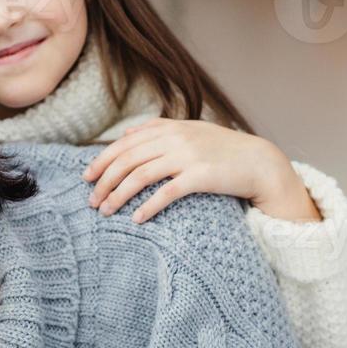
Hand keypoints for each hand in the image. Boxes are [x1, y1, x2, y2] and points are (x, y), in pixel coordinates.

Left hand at [82, 119, 320, 222]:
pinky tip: (136, 219)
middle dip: (104, 181)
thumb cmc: (222, 150)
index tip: (86, 177)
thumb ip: (159, 129)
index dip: (102, 160)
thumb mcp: (190, 131)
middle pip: (127, 160)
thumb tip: (127, 132)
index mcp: (169, 128)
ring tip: (106, 212)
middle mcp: (175, 139)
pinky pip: (166, 193)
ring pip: (140, 176)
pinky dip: (148, 206)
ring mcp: (188, 156)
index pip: (125, 143)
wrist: (260, 162)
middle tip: (92, 201)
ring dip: (118, 195)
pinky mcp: (201, 176)